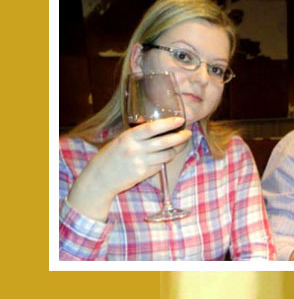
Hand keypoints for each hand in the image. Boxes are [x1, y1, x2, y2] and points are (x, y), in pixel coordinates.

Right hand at [66, 117, 191, 220]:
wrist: (99, 178)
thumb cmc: (110, 156)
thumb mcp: (120, 140)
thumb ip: (137, 134)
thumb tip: (158, 125)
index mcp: (128, 137)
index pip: (152, 128)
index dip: (168, 123)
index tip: (180, 120)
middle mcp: (135, 149)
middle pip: (165, 142)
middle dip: (180, 137)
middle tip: (188, 133)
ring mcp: (140, 163)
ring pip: (167, 155)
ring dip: (174, 150)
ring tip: (175, 146)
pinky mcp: (144, 174)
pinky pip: (161, 165)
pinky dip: (163, 161)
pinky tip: (161, 158)